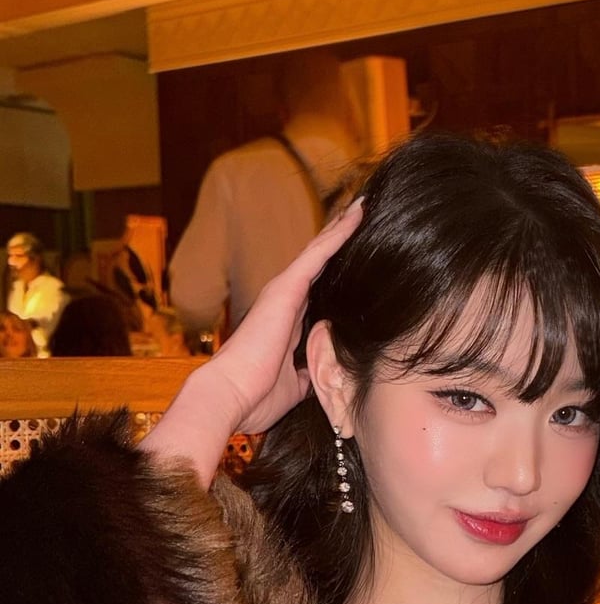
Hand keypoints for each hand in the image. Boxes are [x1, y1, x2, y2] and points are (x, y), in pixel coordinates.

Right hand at [141, 201, 361, 483]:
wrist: (231, 398)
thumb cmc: (256, 397)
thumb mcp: (295, 386)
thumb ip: (309, 373)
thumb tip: (321, 375)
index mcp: (287, 324)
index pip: (317, 290)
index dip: (336, 274)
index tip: (358, 258)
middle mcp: (284, 302)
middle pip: (318, 263)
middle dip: (339, 241)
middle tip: (362, 215)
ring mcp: (284, 292)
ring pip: (319, 252)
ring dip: (341, 229)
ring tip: (363, 206)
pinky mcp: (286, 289)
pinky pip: (318, 254)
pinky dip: (338, 234)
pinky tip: (357, 215)